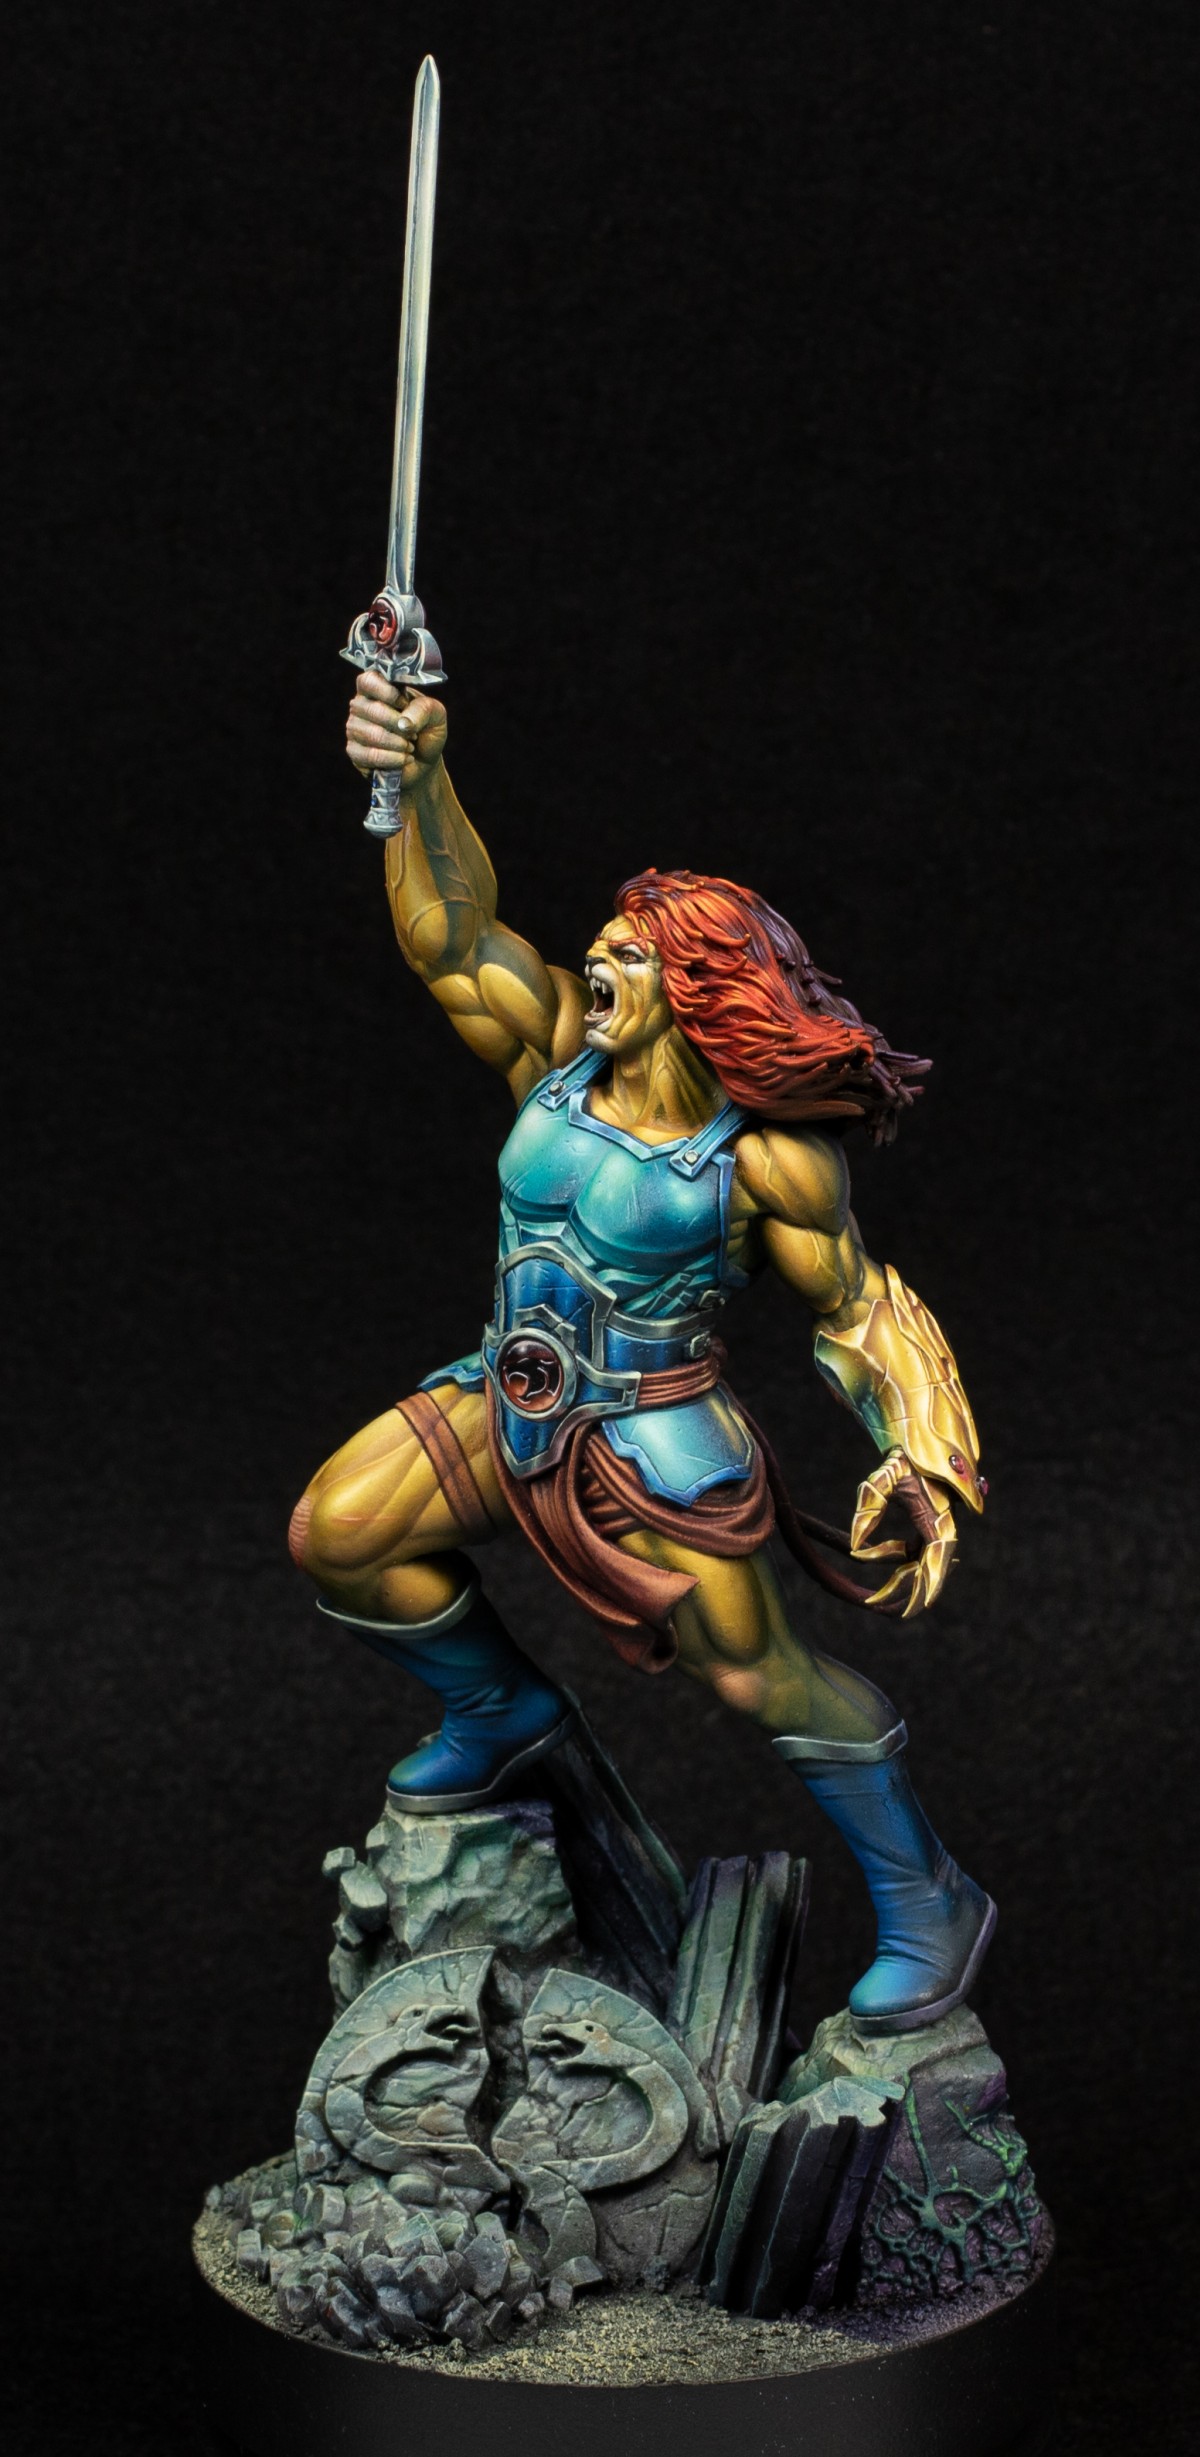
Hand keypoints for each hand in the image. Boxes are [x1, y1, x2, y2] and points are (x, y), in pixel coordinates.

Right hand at [346, 671, 445, 790]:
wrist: (424, 762)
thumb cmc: (426, 731)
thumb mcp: (435, 714)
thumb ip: (423, 709)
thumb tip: (404, 722)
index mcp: (377, 688)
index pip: (368, 680)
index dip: (387, 693)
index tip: (404, 704)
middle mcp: (361, 705)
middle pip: (371, 709)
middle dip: (398, 724)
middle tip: (414, 733)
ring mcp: (354, 728)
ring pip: (370, 734)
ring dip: (397, 743)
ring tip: (410, 747)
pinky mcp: (354, 752)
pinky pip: (368, 755)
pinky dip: (391, 759)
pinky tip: (403, 759)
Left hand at [849, 1449, 956, 1618]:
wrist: (914, 1441)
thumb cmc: (902, 1458)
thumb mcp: (883, 1479)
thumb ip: (869, 1508)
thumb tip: (855, 1548)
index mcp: (939, 1518)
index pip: (937, 1561)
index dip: (928, 1586)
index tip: (915, 1606)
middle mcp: (940, 1526)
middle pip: (928, 1569)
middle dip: (909, 1591)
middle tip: (885, 1609)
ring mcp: (933, 1526)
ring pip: (919, 1561)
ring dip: (900, 1577)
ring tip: (876, 1595)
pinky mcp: (924, 1524)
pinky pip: (910, 1549)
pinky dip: (893, 1556)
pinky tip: (870, 1554)